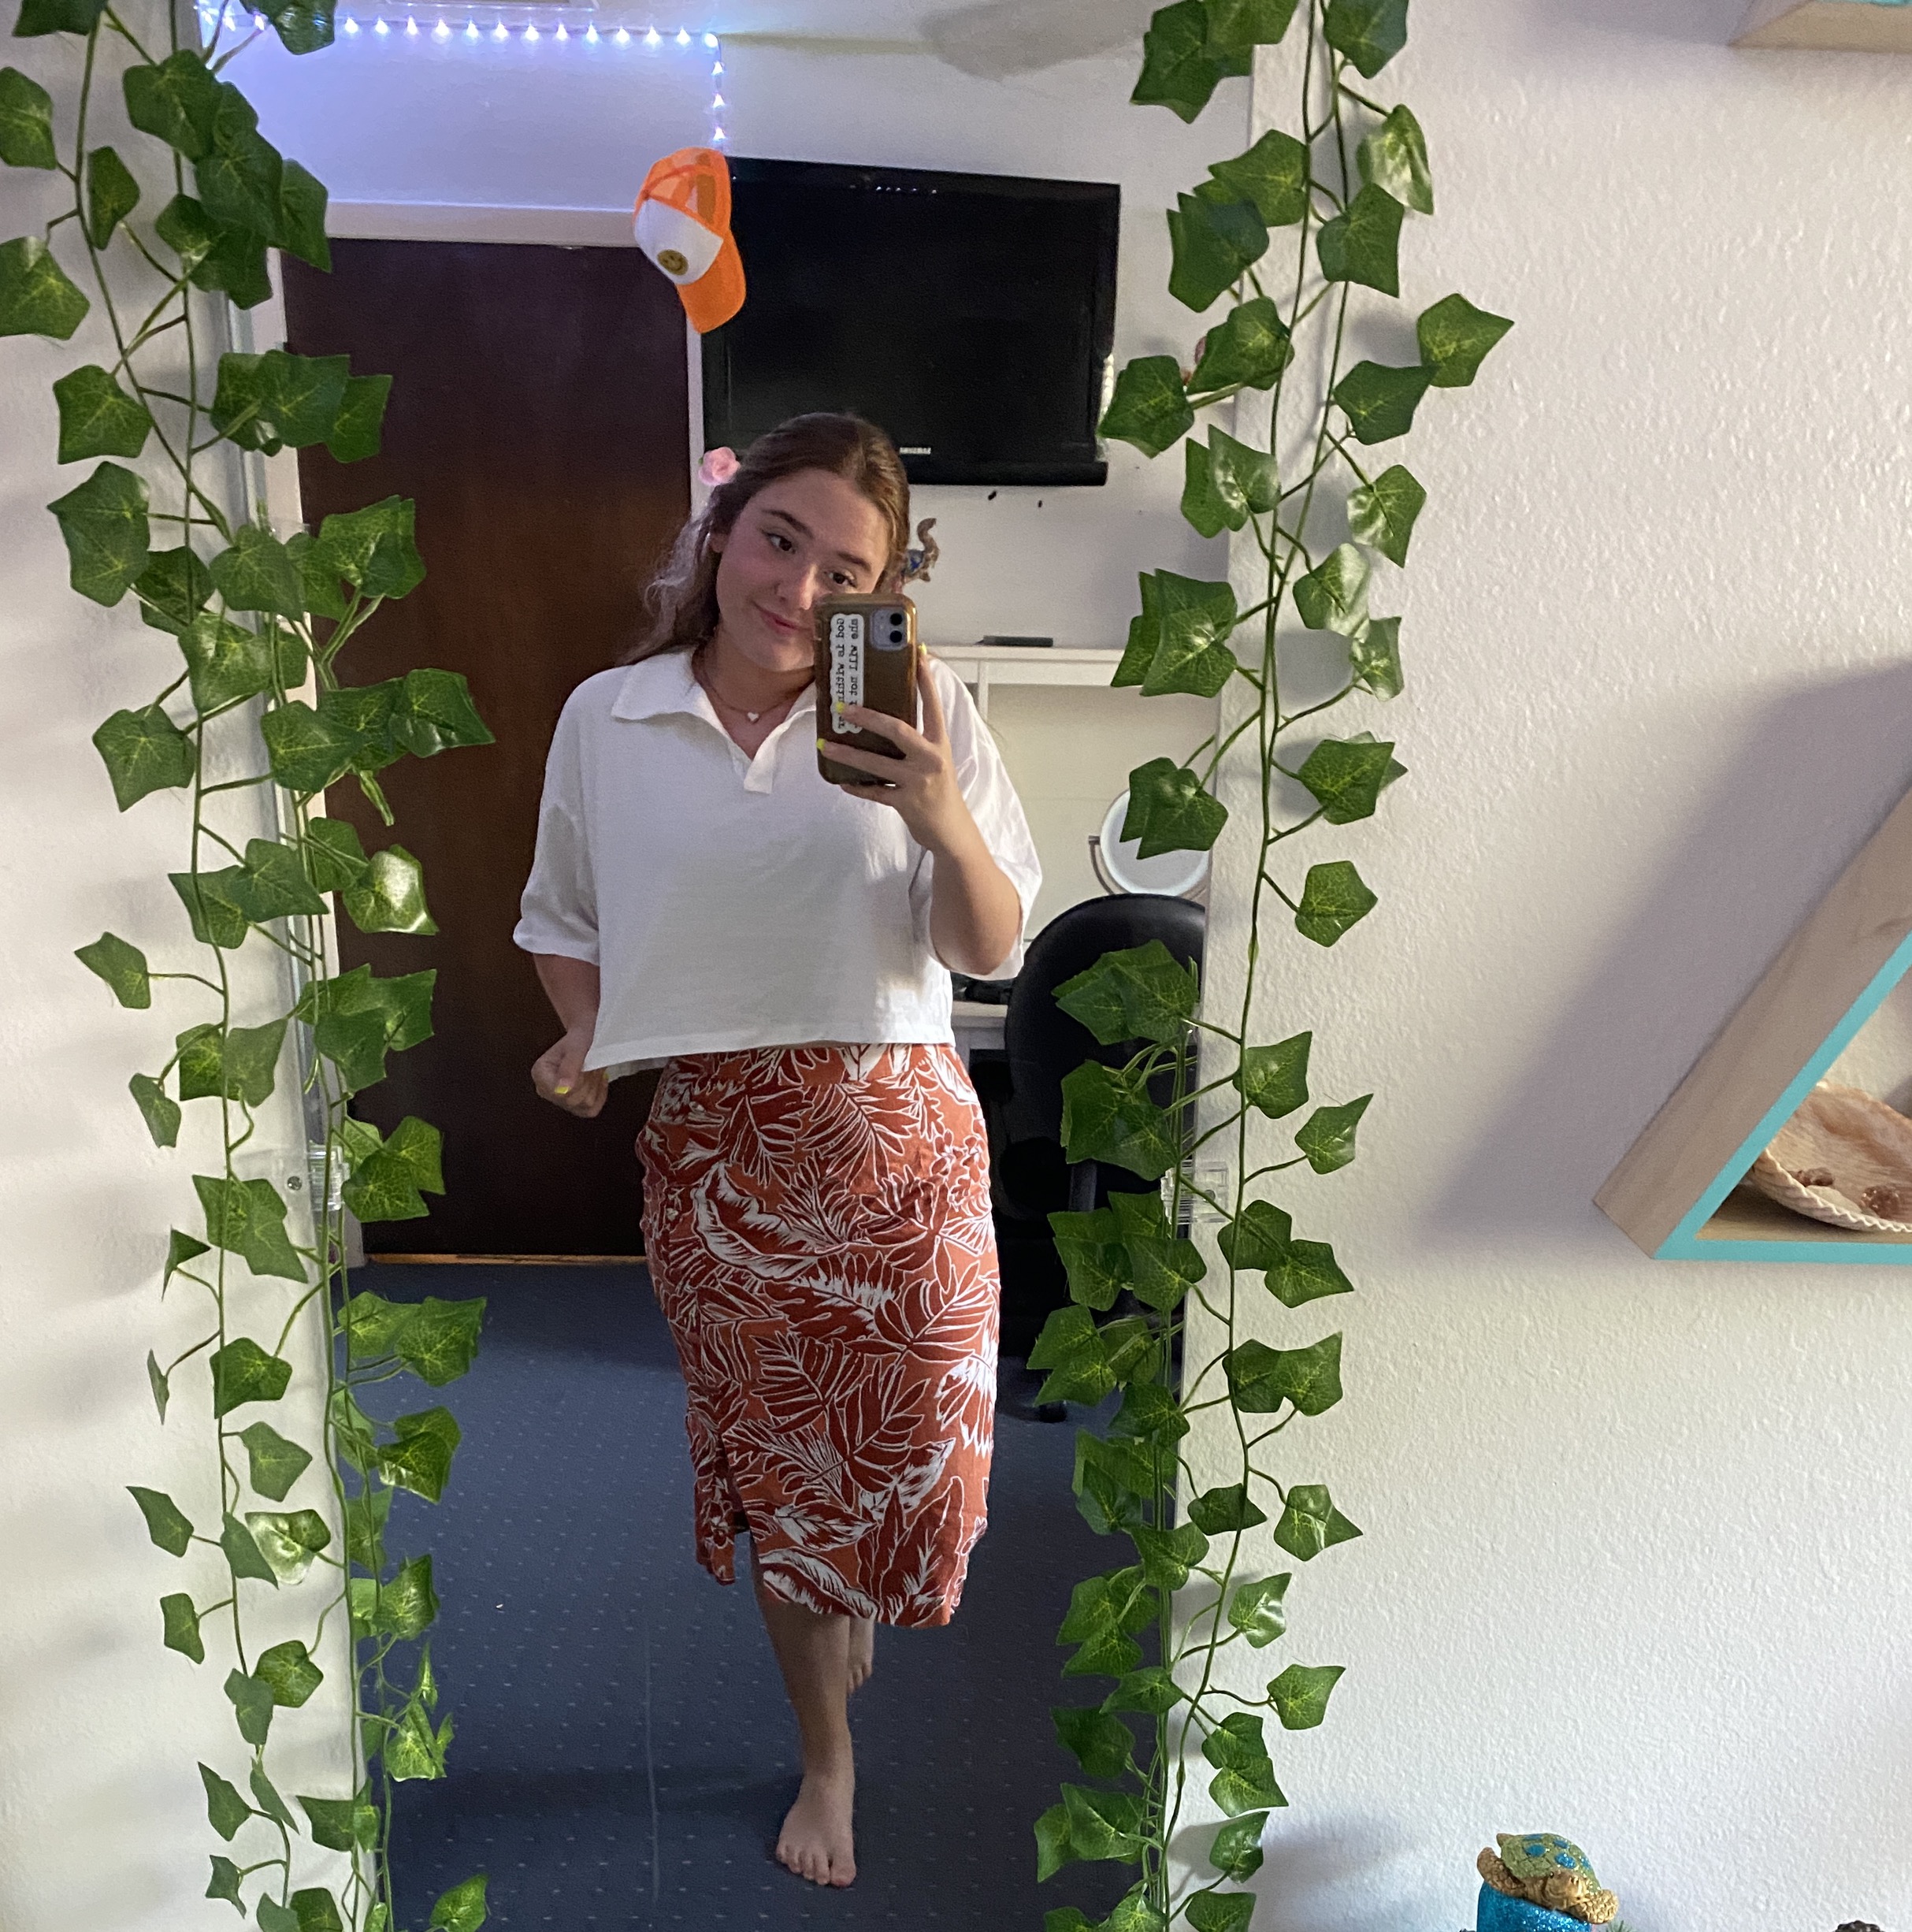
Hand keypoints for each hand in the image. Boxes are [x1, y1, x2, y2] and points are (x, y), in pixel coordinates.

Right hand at [531, 1026, 608, 1117]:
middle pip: (573, 1100)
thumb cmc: (579, 1039)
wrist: (584, 1039)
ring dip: (595, 1085)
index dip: (578, 1081)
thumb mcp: (576, 1047)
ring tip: (593, 1070)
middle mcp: (545, 1091)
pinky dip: (600, 1095)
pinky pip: (591, 1110)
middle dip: (588, 1081)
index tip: (583, 1065)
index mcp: (540, 1075)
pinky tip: (599, 1080)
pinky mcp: (574, 1107)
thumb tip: (562, 1088)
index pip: (560, 1093)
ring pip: (585, 1106)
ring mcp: (559, 1101)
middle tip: (591, 1065)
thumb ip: (569, 1066)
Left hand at [823, 655, 974, 854]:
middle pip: (897, 729)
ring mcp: (917, 781)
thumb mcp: (936, 760)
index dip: (925, 680)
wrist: (951, 830)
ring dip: (848, 753)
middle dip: (868, 717)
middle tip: (843, 707)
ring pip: (876, 762)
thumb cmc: (941, 791)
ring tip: (826, 744)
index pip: (932, 705)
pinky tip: (841, 779)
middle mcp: (931, 759)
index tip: (919, 654)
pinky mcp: (905, 802)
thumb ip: (918, 740)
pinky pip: (874, 791)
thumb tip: (886, 719)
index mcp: (939, 743)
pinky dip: (857, 786)